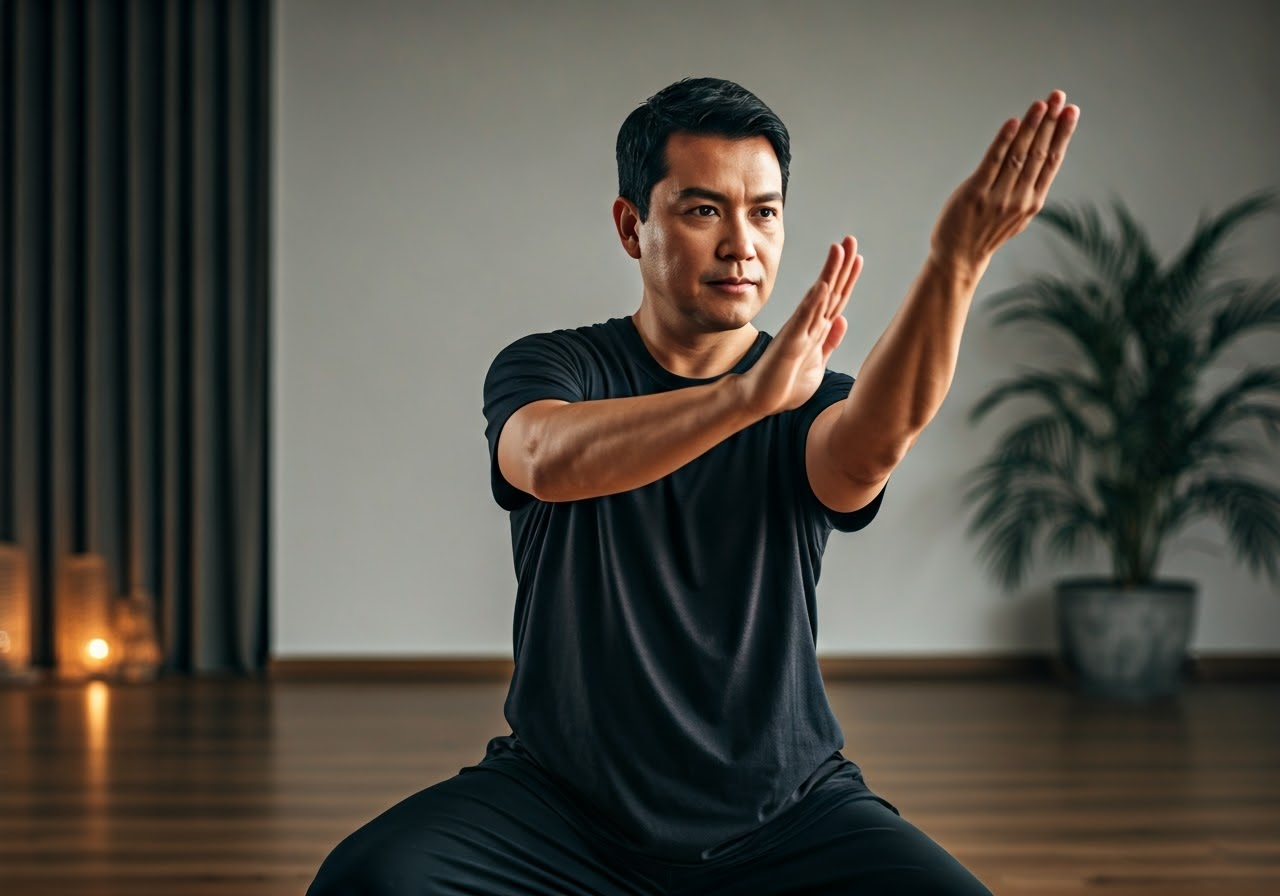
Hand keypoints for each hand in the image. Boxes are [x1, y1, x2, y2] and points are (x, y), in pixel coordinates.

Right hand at [740, 237, 860, 416]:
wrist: (759, 400)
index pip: (836, 299)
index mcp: (816, 330)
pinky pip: (804, 319)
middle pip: (830, 290)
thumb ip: (829, 342)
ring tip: (838, 249)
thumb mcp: (817, 363)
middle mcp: (808, 325)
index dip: (847, 278)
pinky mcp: (791, 342)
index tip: (857, 256)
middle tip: (850, 239)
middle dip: (841, 265)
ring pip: (818, 297)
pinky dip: (815, 301)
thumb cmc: (785, 384)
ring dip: (830, 273)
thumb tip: (842, 320)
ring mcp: (799, 331)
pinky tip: (823, 284)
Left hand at [931, 90, 1079, 278]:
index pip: (1052, 161)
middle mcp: (1019, 199)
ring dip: (1031, 126)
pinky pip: (992, 164)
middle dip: (1050, 122)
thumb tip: (1040, 156)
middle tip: (1058, 96)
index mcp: (1033, 201)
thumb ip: (1027, 187)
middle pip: (1039, 153)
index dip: (1062, 133)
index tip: (1071, 110)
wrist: (958, 259)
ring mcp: (997, 197)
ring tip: (1040, 104)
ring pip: (1020, 155)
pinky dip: (1003, 142)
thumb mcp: (1015, 213)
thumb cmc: (985, 231)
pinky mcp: (975, 195)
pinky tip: (1012, 123)